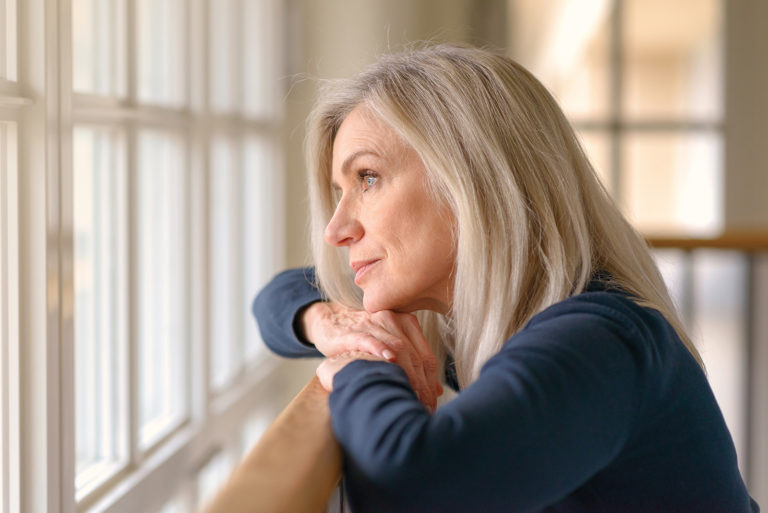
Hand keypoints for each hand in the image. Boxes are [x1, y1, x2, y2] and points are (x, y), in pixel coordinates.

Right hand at [302, 303, 442, 409]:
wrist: (332, 322)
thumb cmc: (364, 339)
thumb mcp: (391, 348)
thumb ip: (414, 365)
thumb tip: (436, 391)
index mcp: (407, 324)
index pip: (426, 356)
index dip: (432, 382)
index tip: (432, 403)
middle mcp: (393, 321)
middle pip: (414, 356)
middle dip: (422, 384)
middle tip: (423, 406)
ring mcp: (373, 324)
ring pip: (397, 348)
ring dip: (406, 375)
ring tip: (410, 396)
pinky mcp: (352, 331)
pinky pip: (369, 340)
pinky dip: (380, 350)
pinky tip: (388, 360)